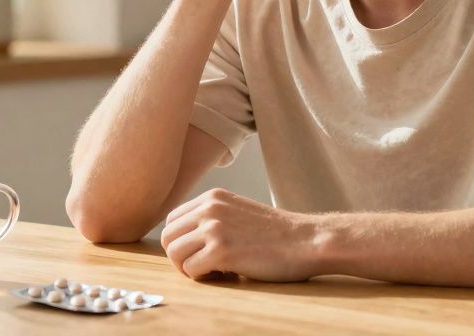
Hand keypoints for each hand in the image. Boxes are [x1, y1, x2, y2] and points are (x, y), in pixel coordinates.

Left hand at [159, 188, 320, 281]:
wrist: (305, 240)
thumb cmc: (275, 233)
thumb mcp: (238, 210)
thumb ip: (213, 216)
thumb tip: (185, 238)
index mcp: (212, 197)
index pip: (172, 220)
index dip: (181, 241)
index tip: (199, 252)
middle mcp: (209, 208)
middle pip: (167, 237)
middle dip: (180, 257)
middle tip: (202, 266)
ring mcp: (214, 228)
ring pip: (174, 254)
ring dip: (189, 268)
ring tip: (213, 270)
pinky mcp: (222, 251)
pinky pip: (191, 270)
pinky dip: (203, 278)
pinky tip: (225, 274)